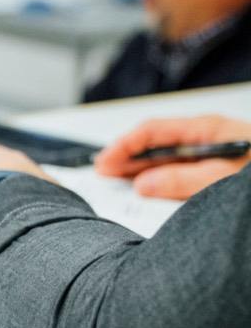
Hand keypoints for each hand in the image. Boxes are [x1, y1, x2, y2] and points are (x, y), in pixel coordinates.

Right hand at [94, 115, 250, 199]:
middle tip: (102, 177)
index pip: (153, 131)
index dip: (124, 146)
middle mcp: (206, 141)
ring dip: (140, 174)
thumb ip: (185, 180)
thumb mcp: (226, 179)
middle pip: (155, 145)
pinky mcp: (213, 177)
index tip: (105, 164)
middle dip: (125, 159)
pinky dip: (157, 185)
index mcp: (208, 131)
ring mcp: (209, 158)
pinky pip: (178, 177)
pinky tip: (149, 197)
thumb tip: (145, 184)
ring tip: (118, 188)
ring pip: (165, 162)